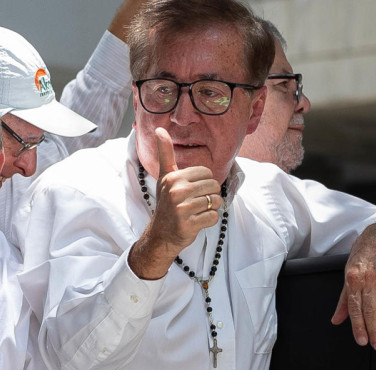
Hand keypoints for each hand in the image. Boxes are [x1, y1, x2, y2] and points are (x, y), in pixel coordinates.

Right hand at [129, 127, 222, 278]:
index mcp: (172, 178)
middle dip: (209, 195)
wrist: (161, 234)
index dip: (203, 182)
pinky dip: (209, 220)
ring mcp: (182, 209)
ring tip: (196, 212)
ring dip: (210, 208)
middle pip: (213, 186)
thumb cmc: (167, 204)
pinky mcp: (188, 224)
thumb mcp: (164, 177)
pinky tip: (197, 222)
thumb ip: (165, 153)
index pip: (206, 172)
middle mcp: (176, 191)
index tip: (190, 190)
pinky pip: (214, 217)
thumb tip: (159, 129)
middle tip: (194, 203)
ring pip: (216, 201)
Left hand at [330, 221, 375, 349]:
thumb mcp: (347, 273)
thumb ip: (343, 299)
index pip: (355, 307)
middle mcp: (369, 279)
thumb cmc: (362, 254)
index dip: (358, 326)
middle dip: (374, 330)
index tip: (361, 340)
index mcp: (353, 279)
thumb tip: (337, 319)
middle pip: (372, 310)